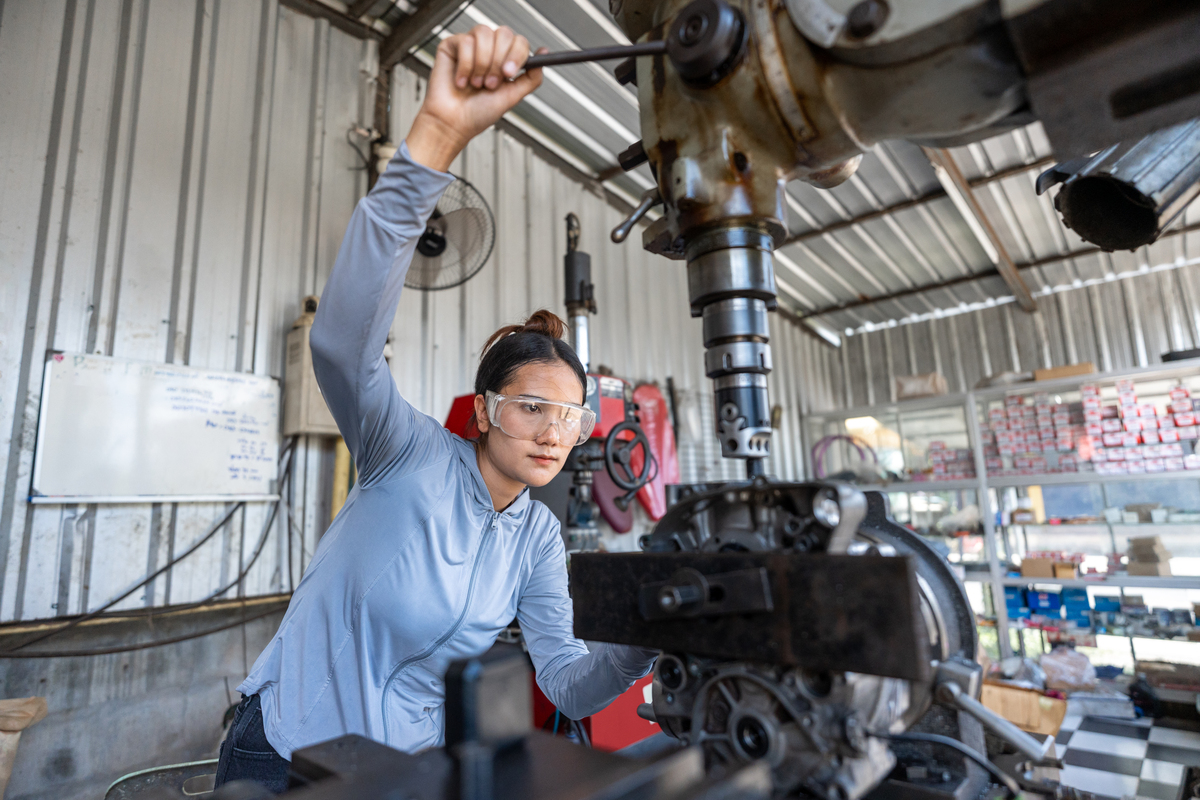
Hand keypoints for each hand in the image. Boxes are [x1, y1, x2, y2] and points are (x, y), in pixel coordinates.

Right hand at [406, 26, 544, 171]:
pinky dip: (465, 65)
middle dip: (498, 61)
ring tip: (476, 83)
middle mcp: (489, 50)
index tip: (509, 73)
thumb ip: (531, 77)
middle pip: (504, 33)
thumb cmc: (478, 114)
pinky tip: (462, 81)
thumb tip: (545, 53)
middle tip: (490, 83)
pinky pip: (465, 42)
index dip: (517, 54)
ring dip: (482, 63)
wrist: (454, 123)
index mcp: (505, 60)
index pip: (519, 41)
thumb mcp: (513, 96)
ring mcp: (471, 47)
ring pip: (485, 33)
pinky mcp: (452, 46)